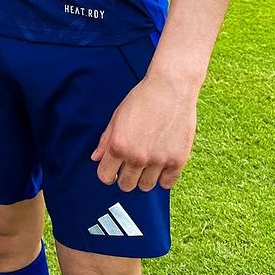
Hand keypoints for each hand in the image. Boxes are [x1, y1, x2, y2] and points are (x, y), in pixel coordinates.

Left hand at [91, 72, 197, 192]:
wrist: (171, 88)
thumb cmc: (142, 99)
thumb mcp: (117, 117)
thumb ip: (106, 140)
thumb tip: (96, 158)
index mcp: (118, 146)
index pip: (105, 176)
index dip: (108, 174)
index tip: (114, 170)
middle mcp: (137, 156)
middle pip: (126, 185)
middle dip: (126, 177)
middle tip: (132, 166)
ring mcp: (158, 160)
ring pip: (146, 186)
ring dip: (145, 177)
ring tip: (149, 163)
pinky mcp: (178, 160)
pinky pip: (167, 183)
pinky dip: (164, 177)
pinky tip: (163, 165)